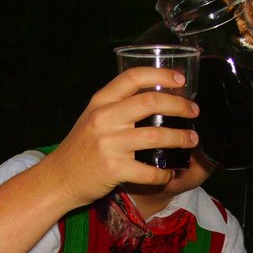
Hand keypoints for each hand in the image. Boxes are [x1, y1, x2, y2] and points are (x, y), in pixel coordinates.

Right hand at [43, 67, 199, 207]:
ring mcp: (109, 144)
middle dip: (180, 106)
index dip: (161, 75)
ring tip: (192, 140)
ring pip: (156, 135)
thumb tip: (155, 96)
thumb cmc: (80, 147)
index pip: (133, 77)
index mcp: (100, 101)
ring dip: (180, 137)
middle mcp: (104, 118)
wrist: (59, 178)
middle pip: (151, 102)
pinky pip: (150, 171)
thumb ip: (116, 106)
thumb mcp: (92, 117)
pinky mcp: (114, 169)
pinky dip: (164, 173)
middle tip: (193, 112)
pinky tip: (169, 173)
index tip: (181, 81)